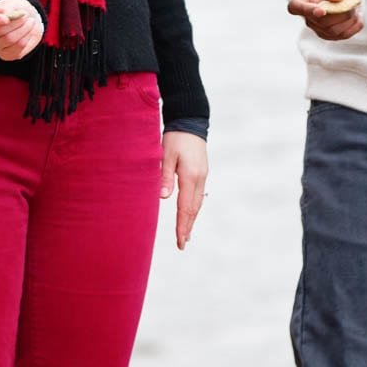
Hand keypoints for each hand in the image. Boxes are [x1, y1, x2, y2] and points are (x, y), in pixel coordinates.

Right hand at [0, 0, 43, 60]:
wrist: (23, 20)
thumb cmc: (14, 9)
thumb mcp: (12, 3)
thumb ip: (8, 7)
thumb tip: (6, 13)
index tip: (6, 19)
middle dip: (17, 22)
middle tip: (26, 15)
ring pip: (10, 40)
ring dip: (24, 29)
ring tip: (31, 21)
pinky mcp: (5, 55)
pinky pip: (18, 48)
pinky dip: (27, 37)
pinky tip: (30, 31)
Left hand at [161, 131, 208, 250]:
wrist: (190, 121)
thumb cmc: (175, 138)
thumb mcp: (166, 155)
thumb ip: (165, 176)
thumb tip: (164, 198)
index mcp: (190, 176)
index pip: (185, 207)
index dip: (182, 225)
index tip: (180, 241)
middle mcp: (200, 178)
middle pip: (194, 208)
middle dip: (187, 227)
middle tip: (182, 244)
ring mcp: (203, 175)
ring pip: (198, 203)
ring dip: (191, 219)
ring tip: (186, 234)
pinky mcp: (202, 172)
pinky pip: (198, 195)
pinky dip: (194, 208)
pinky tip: (190, 214)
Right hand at [286, 0, 364, 40]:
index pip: (295, 7)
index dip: (306, 11)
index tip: (321, 11)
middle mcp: (308, 15)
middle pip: (321, 21)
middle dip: (340, 12)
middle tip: (352, 0)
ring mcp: (318, 27)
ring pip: (333, 31)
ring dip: (349, 18)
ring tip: (354, 6)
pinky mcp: (330, 35)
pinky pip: (344, 35)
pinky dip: (355, 25)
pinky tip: (357, 16)